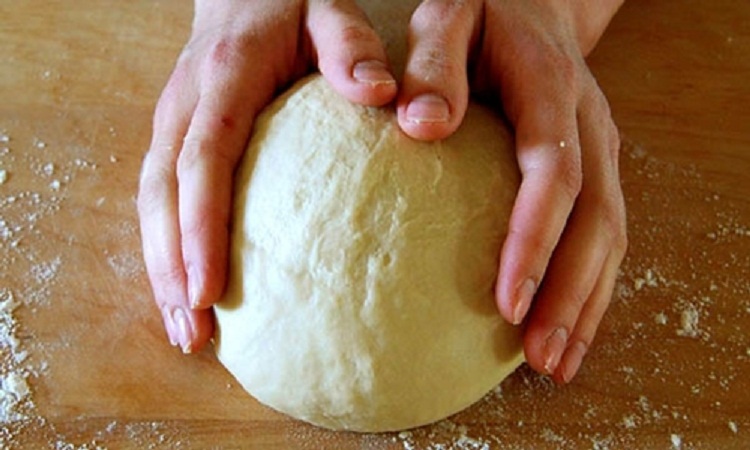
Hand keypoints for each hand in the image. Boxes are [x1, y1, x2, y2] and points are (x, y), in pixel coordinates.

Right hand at [138, 0, 396, 352]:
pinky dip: (166, 248)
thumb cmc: (293, 5)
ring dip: (161, 269)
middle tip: (192, 331)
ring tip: (184, 330)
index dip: (199, 227)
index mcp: (223, 79)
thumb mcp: (328, 10)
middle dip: (170, 268)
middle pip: (163, 195)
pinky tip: (185, 291)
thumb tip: (380, 95)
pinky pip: (161, 198)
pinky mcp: (175, 137)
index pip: (202, 160)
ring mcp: (172, 121)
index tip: (210, 289)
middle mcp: (185, 104)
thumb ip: (349, 48)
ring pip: (151, 203)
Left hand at [396, 0, 627, 382]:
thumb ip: (435, 64)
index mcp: (552, 90)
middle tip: (539, 356)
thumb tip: (421, 125)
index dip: (536, 239)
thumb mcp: (449, 16)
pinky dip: (590, 287)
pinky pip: (604, 235)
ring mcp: (600, 149)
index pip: (554, 174)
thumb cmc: (479, 14)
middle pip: (596, 221)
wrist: (532, 5)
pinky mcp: (595, 169)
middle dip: (570, 293)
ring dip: (586, 304)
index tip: (507, 299)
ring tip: (555, 364)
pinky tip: (566, 327)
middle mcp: (588, 125)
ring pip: (610, 237)